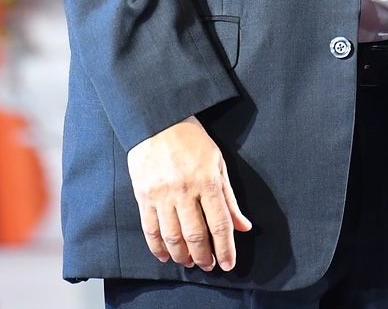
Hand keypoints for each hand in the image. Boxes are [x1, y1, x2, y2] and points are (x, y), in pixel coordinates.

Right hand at [127, 115, 252, 270]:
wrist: (157, 120)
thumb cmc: (191, 140)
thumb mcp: (218, 163)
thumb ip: (229, 198)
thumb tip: (243, 226)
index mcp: (207, 182)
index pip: (220, 224)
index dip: (225, 248)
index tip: (227, 264)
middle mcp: (185, 191)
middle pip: (195, 235)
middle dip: (203, 256)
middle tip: (208, 266)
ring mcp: (162, 195)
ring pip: (172, 237)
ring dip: (182, 255)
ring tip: (189, 262)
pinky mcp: (143, 195)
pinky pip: (150, 229)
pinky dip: (157, 247)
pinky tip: (165, 255)